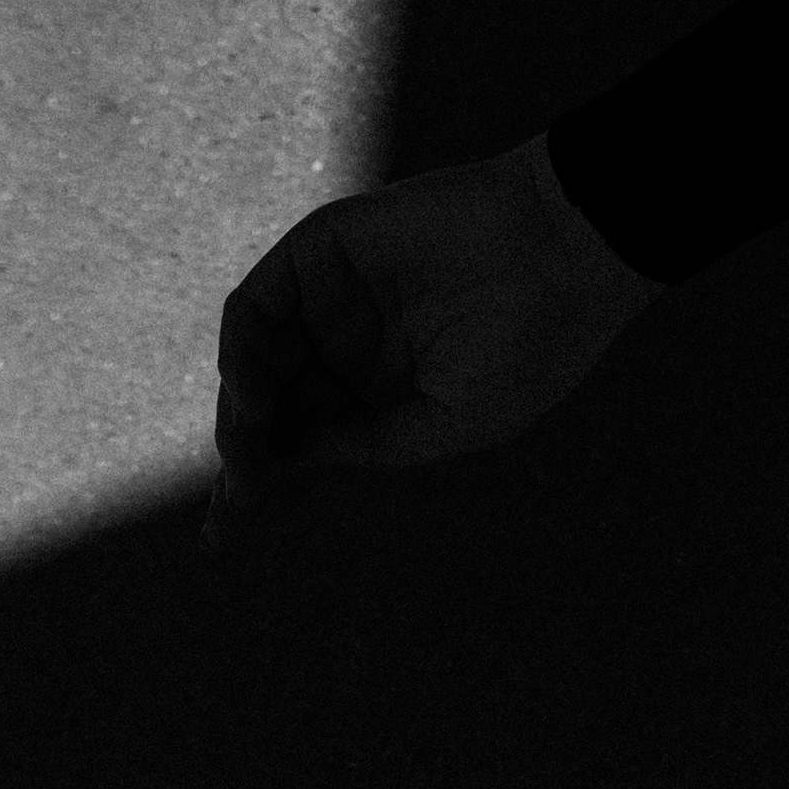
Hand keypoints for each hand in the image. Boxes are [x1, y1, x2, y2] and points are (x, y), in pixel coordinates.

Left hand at [206, 135, 663, 540]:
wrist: (565, 251)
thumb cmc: (531, 343)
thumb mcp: (455, 421)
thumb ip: (373, 443)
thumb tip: (288, 462)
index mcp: (385, 391)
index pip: (306, 440)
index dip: (264, 485)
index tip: (223, 537)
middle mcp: (349, 344)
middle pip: (268, 405)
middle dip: (244, 455)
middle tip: (236, 502)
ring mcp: (331, 298)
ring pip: (254, 359)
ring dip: (238, 411)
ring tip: (247, 451)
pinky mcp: (320, 251)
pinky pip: (256, 306)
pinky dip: (241, 352)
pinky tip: (254, 395)